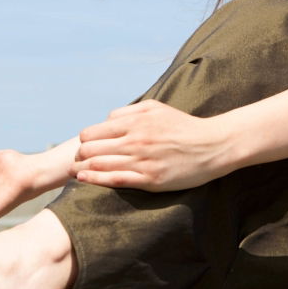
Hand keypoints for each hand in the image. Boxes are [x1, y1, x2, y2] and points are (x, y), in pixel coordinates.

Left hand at [70, 100, 231, 191]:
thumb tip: (106, 120)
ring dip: (82, 169)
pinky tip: (84, 180)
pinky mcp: (150, 179)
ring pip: (99, 165)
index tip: (84, 147)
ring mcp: (142, 160)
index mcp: (135, 122)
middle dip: (79, 156)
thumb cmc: (183, 126)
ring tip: (75, 173)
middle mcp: (135, 140)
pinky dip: (95, 180)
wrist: (212, 145)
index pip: (93, 132)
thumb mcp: (155, 108)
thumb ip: (128, 112)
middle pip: (90, 149)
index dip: (84, 141)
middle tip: (75, 161)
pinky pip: (115, 180)